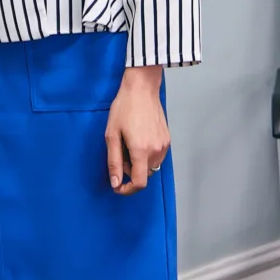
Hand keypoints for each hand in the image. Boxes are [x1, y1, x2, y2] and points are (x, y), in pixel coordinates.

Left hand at [105, 66, 168, 194]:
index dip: (128, 190)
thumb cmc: (124, 108)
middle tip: (120, 154)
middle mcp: (156, 151)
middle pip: (145, 175)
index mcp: (141, 151)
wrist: (142, 89)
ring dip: (139, 164)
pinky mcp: (167, 139)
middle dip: (131, 172)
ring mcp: (164, 145)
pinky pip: (157, 156)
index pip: (139, 183)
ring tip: (129, 145)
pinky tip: (138, 140)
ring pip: (151, 166)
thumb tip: (115, 183)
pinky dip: (146, 155)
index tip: (118, 187)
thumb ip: (114, 162)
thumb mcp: (112, 135)